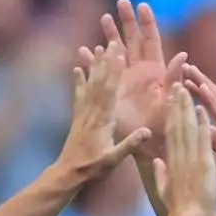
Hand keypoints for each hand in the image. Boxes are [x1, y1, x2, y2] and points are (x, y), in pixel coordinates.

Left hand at [57, 44, 152, 180]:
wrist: (68, 174)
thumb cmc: (93, 168)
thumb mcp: (114, 159)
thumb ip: (130, 145)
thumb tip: (147, 132)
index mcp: (104, 120)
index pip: (110, 91)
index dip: (115, 72)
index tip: (119, 54)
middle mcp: (92, 112)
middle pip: (101, 82)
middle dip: (106, 61)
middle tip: (112, 41)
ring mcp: (83, 113)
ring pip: (90, 85)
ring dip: (94, 66)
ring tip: (97, 47)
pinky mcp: (77, 117)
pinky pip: (79, 95)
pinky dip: (79, 80)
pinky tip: (78, 68)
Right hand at [89, 0, 185, 159]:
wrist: (149, 142)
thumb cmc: (166, 124)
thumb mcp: (172, 99)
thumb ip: (175, 78)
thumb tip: (184, 55)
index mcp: (155, 70)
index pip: (151, 40)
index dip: (147, 23)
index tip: (142, 5)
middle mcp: (140, 71)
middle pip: (133, 39)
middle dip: (127, 20)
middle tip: (122, 1)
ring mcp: (125, 79)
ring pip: (116, 51)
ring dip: (109, 34)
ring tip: (104, 16)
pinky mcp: (112, 91)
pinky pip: (99, 73)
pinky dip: (91, 62)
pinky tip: (83, 51)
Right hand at [152, 85, 215, 215]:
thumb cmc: (177, 209)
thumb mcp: (164, 190)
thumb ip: (161, 174)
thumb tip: (157, 162)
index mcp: (171, 161)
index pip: (169, 132)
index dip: (170, 114)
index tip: (170, 99)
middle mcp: (178, 156)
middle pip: (176, 124)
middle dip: (176, 104)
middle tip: (176, 85)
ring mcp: (190, 158)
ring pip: (186, 127)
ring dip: (186, 107)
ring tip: (185, 89)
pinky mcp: (202, 164)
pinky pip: (201, 139)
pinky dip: (201, 123)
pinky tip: (200, 109)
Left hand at [183, 63, 215, 197]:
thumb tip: (207, 136)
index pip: (213, 105)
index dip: (200, 92)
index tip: (187, 80)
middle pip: (215, 95)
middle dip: (200, 80)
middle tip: (186, 66)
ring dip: (202, 81)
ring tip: (189, 68)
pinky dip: (210, 97)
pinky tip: (201, 86)